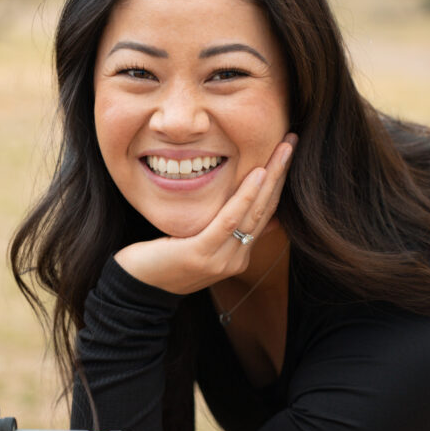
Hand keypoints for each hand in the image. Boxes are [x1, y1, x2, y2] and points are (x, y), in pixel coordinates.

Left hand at [114, 134, 295, 294]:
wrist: (137, 289)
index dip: (278, 183)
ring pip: (253, 213)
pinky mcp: (201, 254)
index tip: (286, 152)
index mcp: (237, 256)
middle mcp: (234, 260)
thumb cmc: (163, 261)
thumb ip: (229, 233)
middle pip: (265, 210)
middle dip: (281, 174)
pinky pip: (228, 221)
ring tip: (283, 150)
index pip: (265, 214)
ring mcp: (220, 260)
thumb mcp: (201, 246)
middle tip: (292, 140)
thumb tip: (266, 220)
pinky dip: (245, 196)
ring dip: (271, 178)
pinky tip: (257, 173)